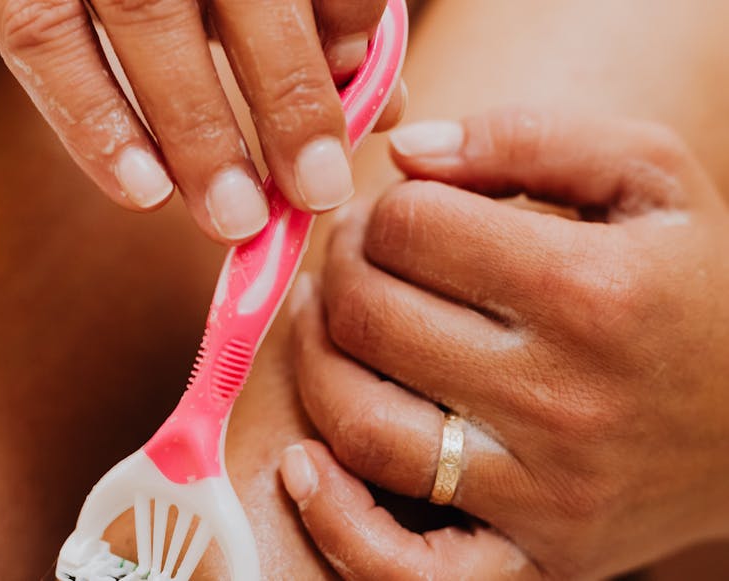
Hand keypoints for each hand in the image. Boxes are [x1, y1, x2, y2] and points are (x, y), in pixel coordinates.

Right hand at [0, 0, 403, 242]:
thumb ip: (312, 20)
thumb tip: (379, 109)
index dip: (347, 15)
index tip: (359, 92)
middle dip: (287, 94)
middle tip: (317, 192)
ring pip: (146, 16)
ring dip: (198, 129)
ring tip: (236, 220)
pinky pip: (42, 40)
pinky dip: (94, 121)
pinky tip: (144, 194)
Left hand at [282, 109, 728, 578]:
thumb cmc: (695, 284)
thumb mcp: (649, 177)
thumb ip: (529, 140)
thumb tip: (406, 153)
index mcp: (590, 290)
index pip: (411, 230)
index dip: (381, 211)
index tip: (389, 216)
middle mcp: (564, 397)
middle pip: (372, 319)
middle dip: (337, 273)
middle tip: (349, 262)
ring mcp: (545, 490)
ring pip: (363, 426)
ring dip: (313, 365)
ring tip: (321, 327)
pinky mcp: (538, 555)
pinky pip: (404, 568)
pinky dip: (335, 520)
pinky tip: (305, 466)